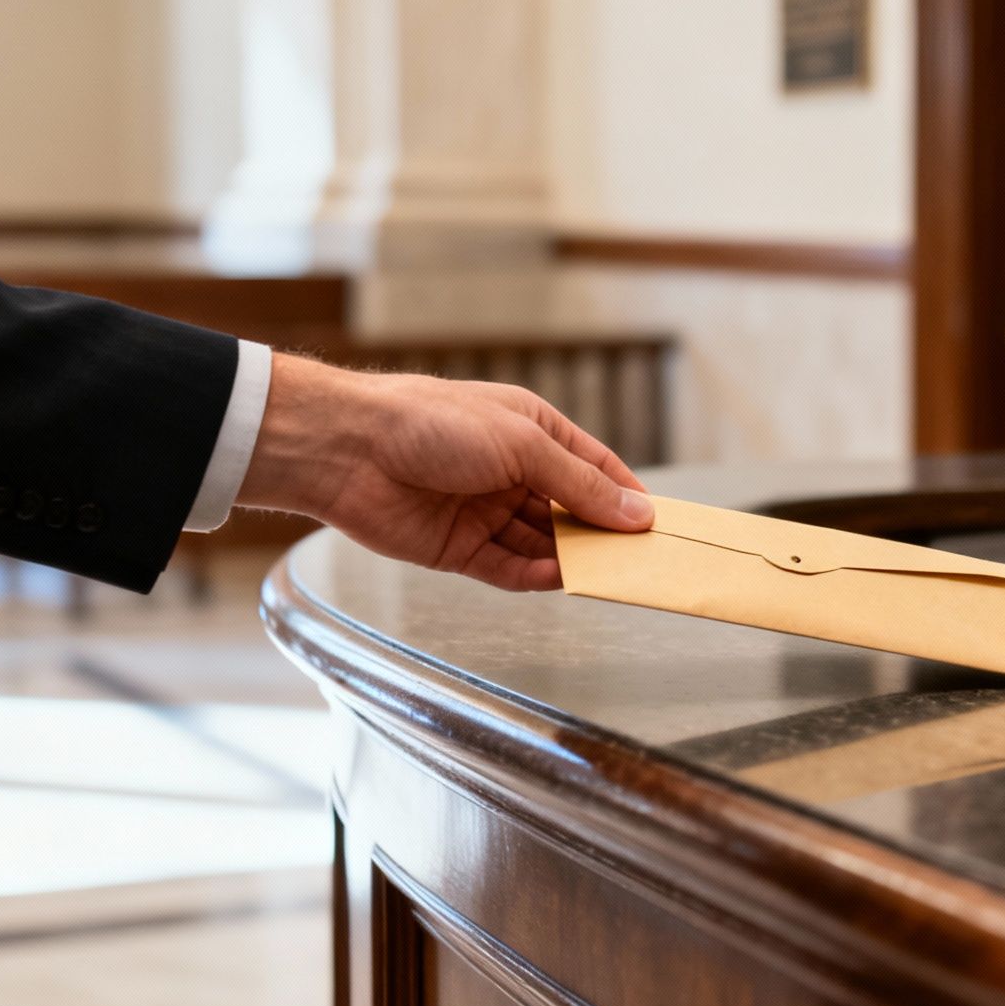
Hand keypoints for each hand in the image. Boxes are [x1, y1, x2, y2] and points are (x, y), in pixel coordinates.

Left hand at [237, 353, 652, 591]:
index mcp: (532, 432)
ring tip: (611, 576)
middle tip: (642, 560)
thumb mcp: (522, 444)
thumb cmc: (429, 422)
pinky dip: (538, 578)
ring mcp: (486, 513)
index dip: (626, 496)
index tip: (659, 525)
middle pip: (573, 512)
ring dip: (575, 560)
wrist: (345, 449)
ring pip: (545, 545)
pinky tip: (564, 583)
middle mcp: (512, 473)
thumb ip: (579, 484)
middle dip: (605, 534)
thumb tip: (635, 513)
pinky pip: (510, 570)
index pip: (594, 468)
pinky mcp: (459, 549)